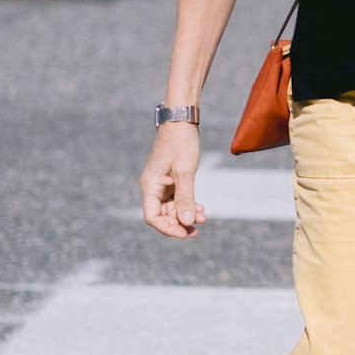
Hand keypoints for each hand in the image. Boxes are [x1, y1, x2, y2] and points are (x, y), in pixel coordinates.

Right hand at [140, 121, 205, 239]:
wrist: (182, 121)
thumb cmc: (181, 143)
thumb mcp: (185, 172)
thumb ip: (185, 198)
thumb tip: (186, 222)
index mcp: (150, 186)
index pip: (152, 217)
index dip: (167, 229)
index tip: (185, 233)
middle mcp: (153, 187)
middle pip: (162, 215)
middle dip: (179, 224)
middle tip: (197, 231)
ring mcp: (162, 184)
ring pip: (172, 208)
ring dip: (186, 215)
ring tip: (204, 219)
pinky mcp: (172, 180)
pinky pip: (178, 199)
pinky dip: (189, 205)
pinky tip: (201, 209)